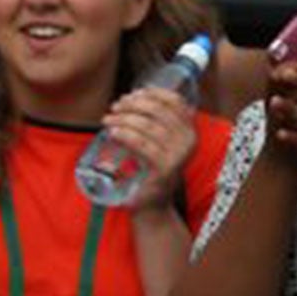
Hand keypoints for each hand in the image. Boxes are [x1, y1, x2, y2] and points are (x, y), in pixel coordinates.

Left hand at [101, 85, 196, 211]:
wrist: (150, 202)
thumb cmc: (148, 168)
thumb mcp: (153, 141)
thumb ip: (150, 122)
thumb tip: (130, 98)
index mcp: (189, 130)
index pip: (176, 102)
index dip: (153, 93)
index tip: (132, 93)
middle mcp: (188, 141)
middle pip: (160, 112)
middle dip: (134, 105)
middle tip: (115, 107)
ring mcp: (178, 156)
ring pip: (150, 127)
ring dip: (124, 119)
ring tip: (107, 120)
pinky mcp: (165, 169)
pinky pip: (143, 146)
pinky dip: (125, 136)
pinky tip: (112, 133)